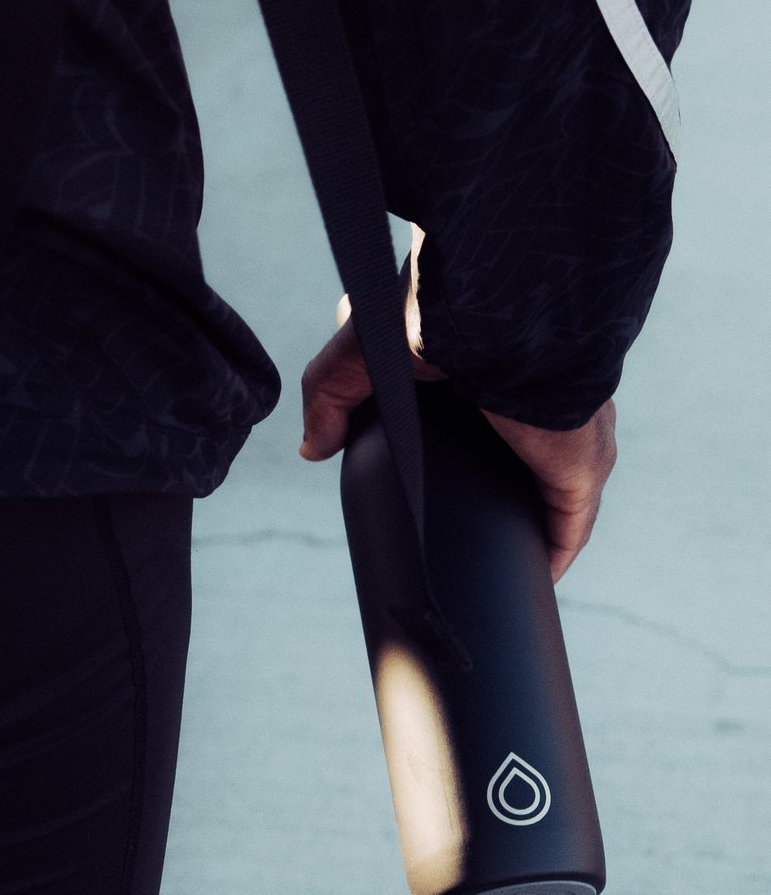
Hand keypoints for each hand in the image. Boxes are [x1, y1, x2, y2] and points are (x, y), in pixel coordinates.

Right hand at [300, 319, 616, 582]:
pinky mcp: (580, 468)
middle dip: (496, 499)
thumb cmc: (434, 313)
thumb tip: (312, 447)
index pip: (483, 421)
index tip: (433, 485)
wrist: (491, 318)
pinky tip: (530, 581)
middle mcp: (538, 404)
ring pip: (549, 498)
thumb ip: (331, 396)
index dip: (460, 454)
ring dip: (526, 530)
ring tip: (493, 568)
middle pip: (521, 465)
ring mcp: (566, 437)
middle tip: (460, 537)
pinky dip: (551, 555)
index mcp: (494, 369)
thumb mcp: (363, 351)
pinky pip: (570, 526)